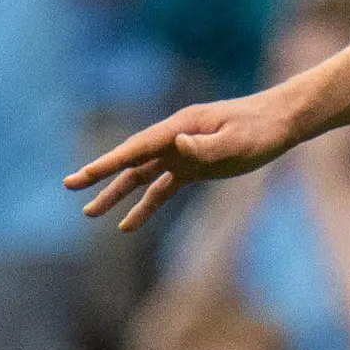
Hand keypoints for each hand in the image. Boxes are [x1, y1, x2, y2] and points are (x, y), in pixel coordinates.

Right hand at [68, 87, 314, 229]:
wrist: (280, 123)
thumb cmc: (260, 130)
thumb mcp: (237, 140)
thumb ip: (206, 146)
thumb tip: (178, 145)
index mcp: (179, 128)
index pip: (136, 148)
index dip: (108, 163)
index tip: (83, 175)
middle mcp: (174, 139)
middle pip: (130, 160)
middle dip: (99, 174)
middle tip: (69, 186)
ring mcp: (181, 154)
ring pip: (140, 177)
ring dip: (116, 194)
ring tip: (89, 213)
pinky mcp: (193, 168)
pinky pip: (161, 189)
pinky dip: (144, 206)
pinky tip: (127, 225)